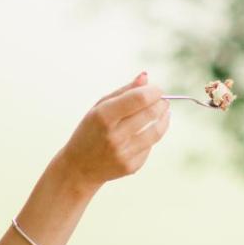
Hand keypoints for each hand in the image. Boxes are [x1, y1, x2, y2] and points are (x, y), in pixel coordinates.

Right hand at [54, 72, 169, 191]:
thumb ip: (124, 91)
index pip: (139, 99)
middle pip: (150, 114)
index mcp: (103, 116)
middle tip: (163, 100)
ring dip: (164, 118)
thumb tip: (146, 77)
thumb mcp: (99, 107)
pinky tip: (147, 132)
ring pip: (156, 132)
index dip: (154, 91)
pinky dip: (151, 136)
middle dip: (161, 103)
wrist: (78, 167)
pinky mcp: (131, 166)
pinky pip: (150, 146)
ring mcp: (123, 153)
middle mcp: (114, 136)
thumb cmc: (91, 130)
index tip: (157, 90)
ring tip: (164, 111)